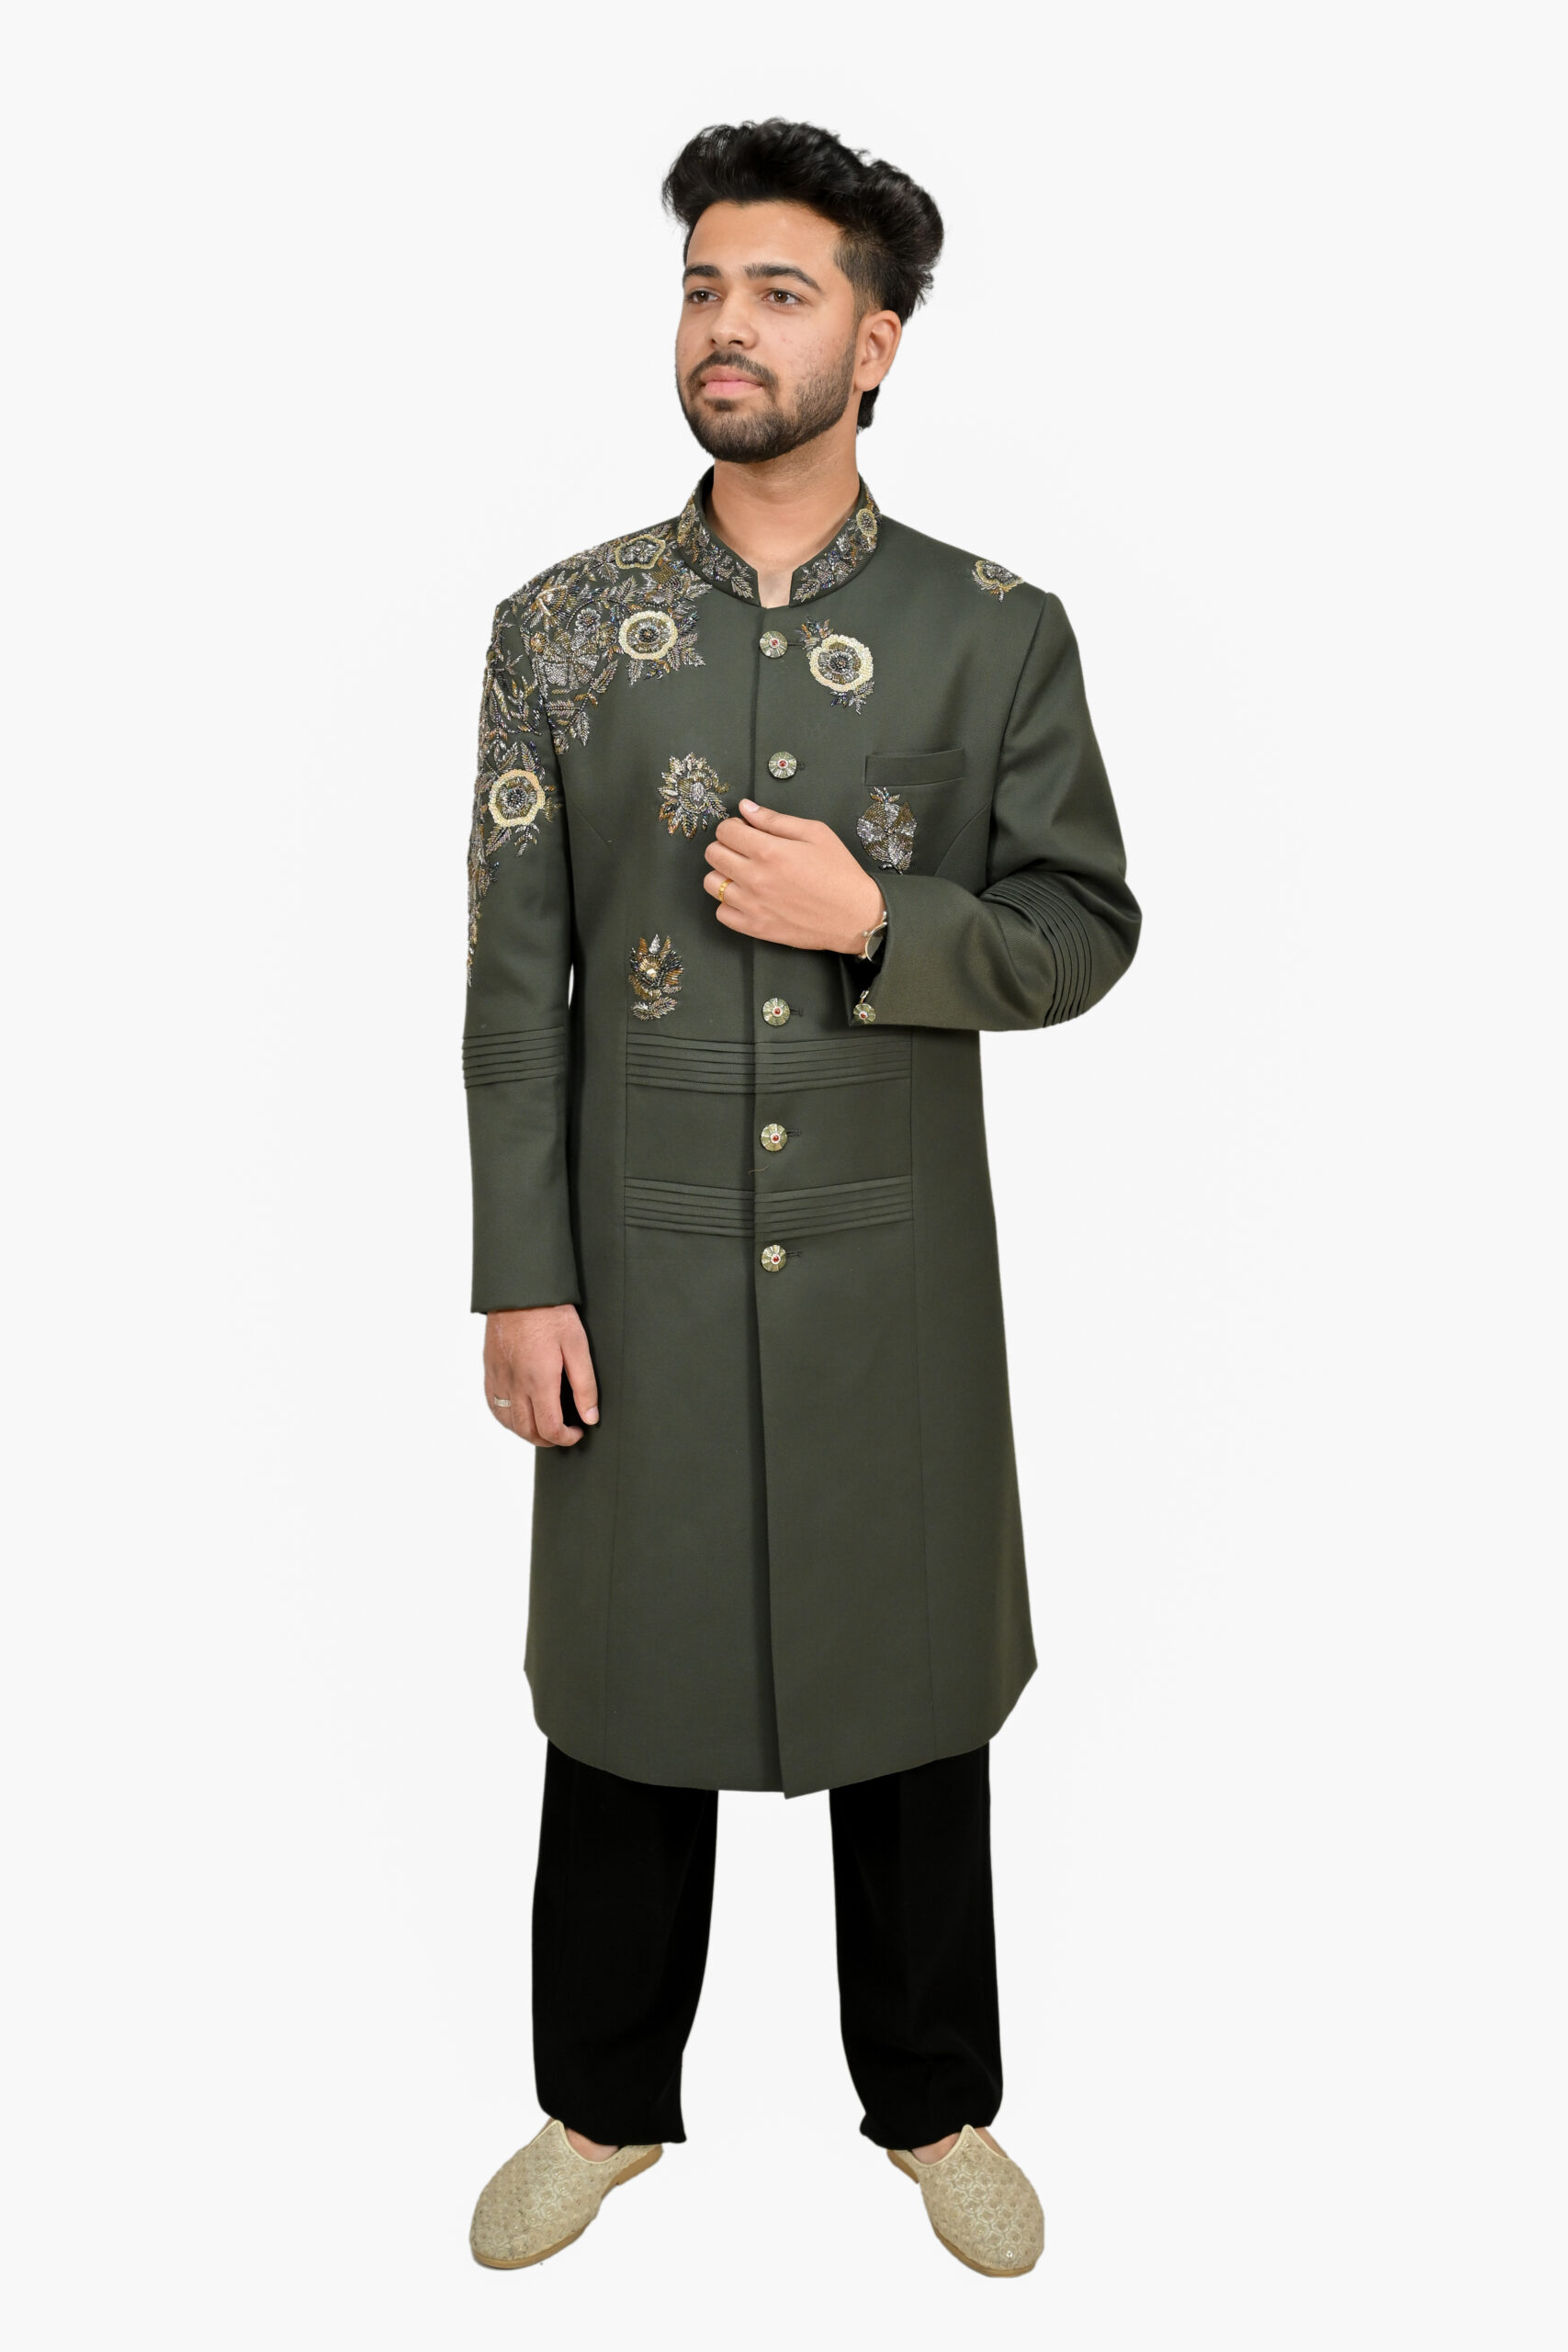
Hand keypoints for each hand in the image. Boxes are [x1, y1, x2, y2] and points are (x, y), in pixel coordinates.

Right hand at [484, 1305, 598, 1446]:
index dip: (565, 1438)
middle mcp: (515, 1384)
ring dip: (527, 1432)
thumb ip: (585, 1385)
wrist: (520, 1290)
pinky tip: (519, 1413)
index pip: (549, 1428)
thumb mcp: (578, 1346)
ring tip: (544, 1425)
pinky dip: (507, 1418)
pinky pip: (493, 1405)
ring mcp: (499, 1377)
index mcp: (539, 1380)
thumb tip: (590, 1417)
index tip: (578, 1431)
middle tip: (564, 1432)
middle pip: (527, 1431)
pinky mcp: (490, 1369)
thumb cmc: (551, 1314)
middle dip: (548, 1439)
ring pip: (508, 1422)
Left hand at [702, 800, 884, 952]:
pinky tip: (747, 898)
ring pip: (711, 884)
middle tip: (744, 850)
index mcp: (769, 851)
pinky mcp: (755, 928)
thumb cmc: (839, 873)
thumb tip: (746, 807)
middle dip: (725, 846)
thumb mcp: (815, 833)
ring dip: (723, 875)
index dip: (733, 827)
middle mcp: (755, 878)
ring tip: (744, 875)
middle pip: (713, 854)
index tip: (746, 831)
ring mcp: (752, 906)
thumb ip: (775, 819)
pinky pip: (722, 913)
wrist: (854, 916)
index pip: (725, 831)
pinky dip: (729, 904)